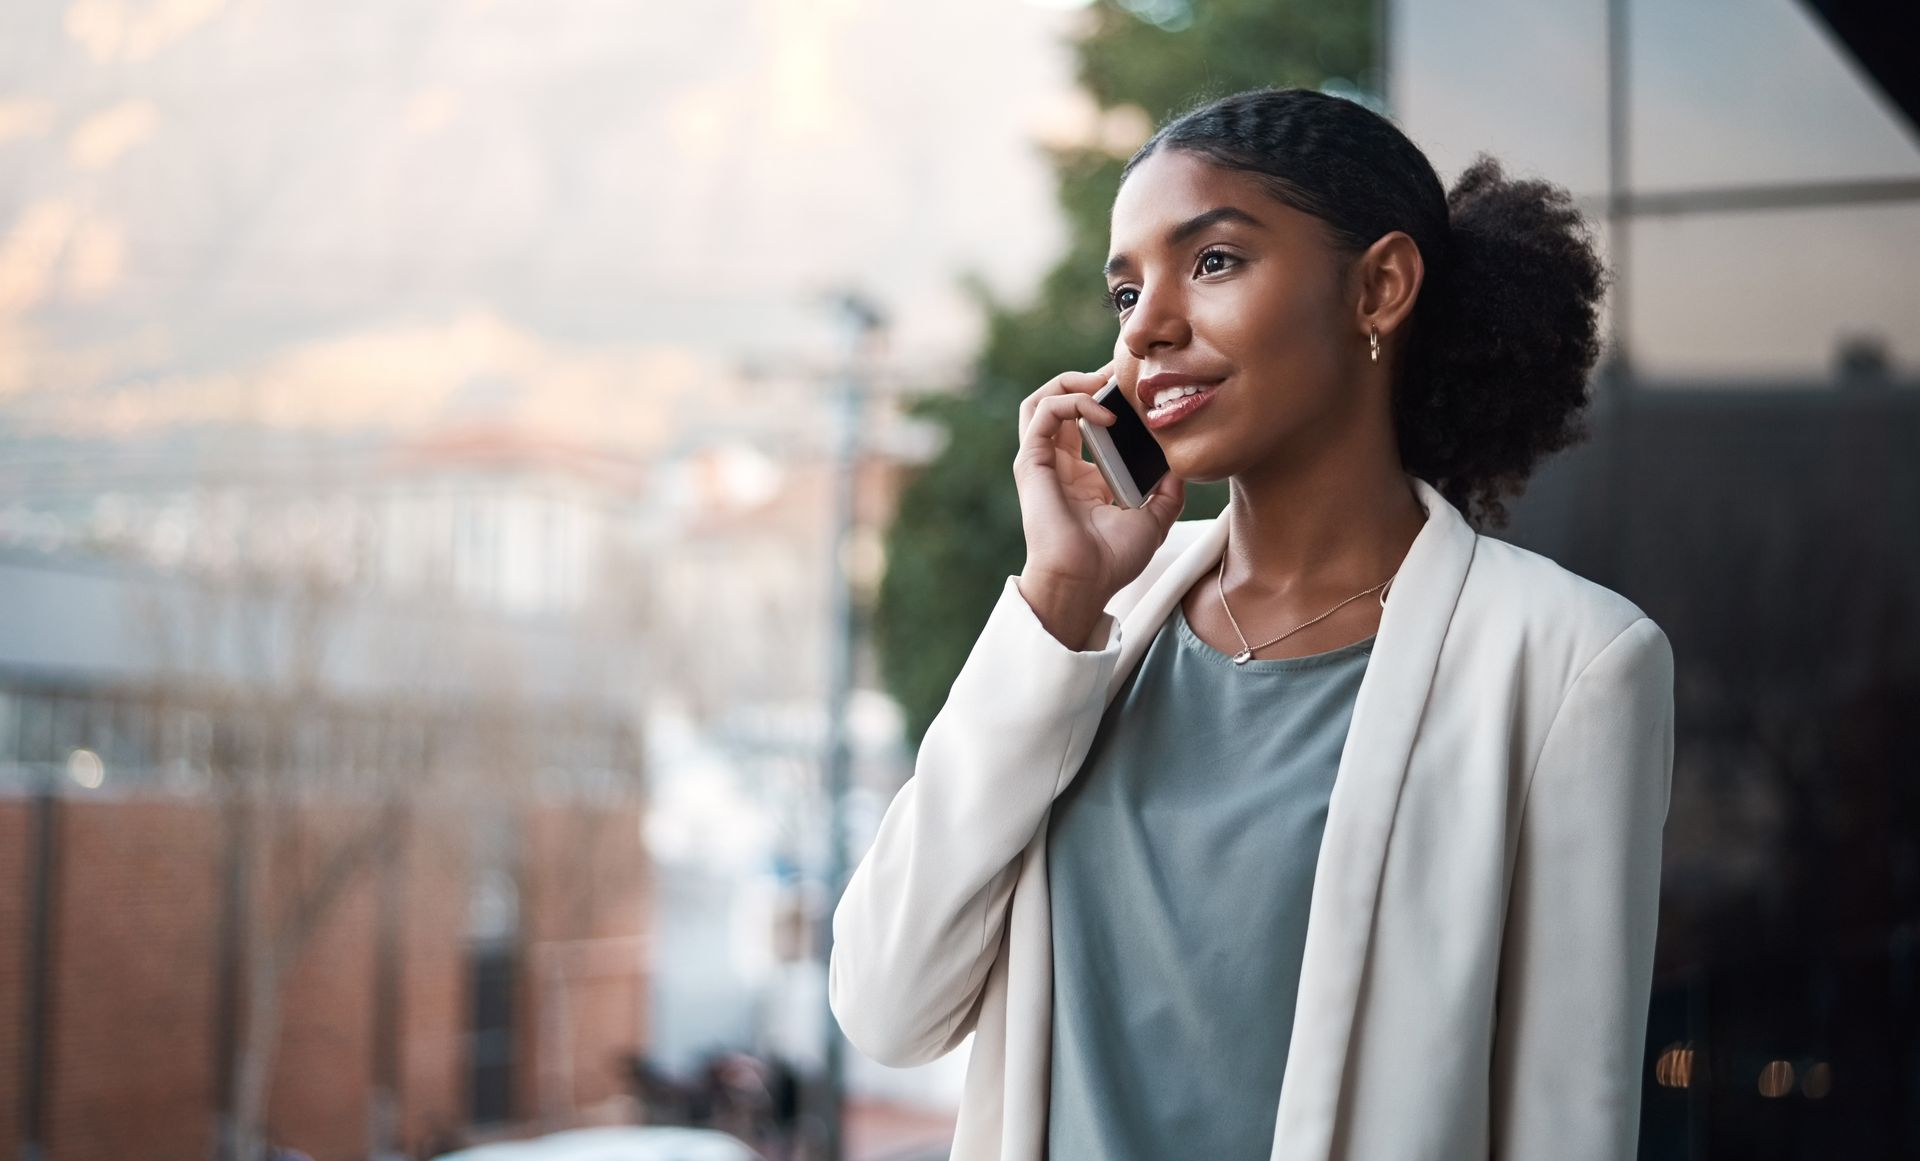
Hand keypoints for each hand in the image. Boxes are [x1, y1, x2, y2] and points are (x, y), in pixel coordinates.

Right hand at [1012, 361, 1185, 643]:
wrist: (1085, 583)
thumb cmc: (1111, 561)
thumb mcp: (1153, 520)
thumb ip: (1167, 493)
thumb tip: (1182, 468)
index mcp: (1083, 476)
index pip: (1088, 422)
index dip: (1109, 398)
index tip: (1138, 390)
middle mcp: (1059, 465)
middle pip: (1062, 403)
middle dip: (1089, 380)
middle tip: (1120, 373)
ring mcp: (1042, 462)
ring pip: (1043, 400)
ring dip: (1072, 382)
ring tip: (1103, 381)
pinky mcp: (1032, 462)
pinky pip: (1045, 412)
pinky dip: (1073, 401)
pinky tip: (1104, 412)